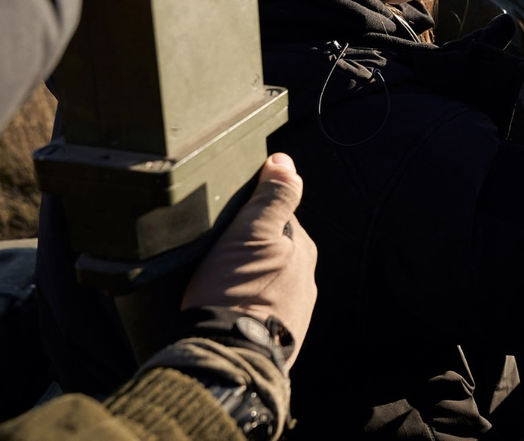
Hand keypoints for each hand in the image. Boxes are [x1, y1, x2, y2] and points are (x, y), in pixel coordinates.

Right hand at [181, 153, 317, 367]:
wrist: (227, 360)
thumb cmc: (235, 292)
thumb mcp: (249, 234)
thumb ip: (272, 198)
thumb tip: (284, 162)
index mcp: (303, 250)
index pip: (277, 218)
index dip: (249, 218)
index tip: (224, 228)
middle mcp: (307, 281)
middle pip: (273, 251)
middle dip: (249, 251)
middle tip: (216, 259)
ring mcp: (296, 313)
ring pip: (268, 282)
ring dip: (246, 282)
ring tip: (216, 288)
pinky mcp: (280, 340)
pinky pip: (261, 312)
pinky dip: (246, 307)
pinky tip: (226, 312)